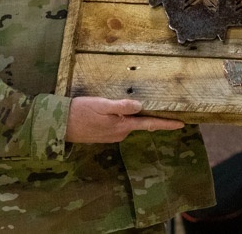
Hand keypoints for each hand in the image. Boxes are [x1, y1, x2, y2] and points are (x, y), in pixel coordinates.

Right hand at [65, 96, 183, 143]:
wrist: (59, 126)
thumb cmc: (80, 112)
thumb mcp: (101, 105)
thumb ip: (121, 107)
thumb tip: (140, 106)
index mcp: (122, 126)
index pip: (149, 124)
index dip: (166, 124)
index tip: (181, 124)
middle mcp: (120, 133)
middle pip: (141, 124)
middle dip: (152, 118)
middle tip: (166, 108)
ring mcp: (112, 135)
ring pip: (129, 124)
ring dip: (136, 117)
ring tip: (143, 105)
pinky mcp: (104, 134)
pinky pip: (119, 125)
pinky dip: (124, 118)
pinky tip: (121, 111)